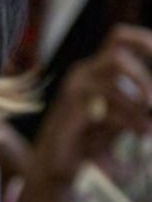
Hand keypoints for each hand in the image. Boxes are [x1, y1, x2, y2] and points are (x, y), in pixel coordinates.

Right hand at [17, 24, 151, 201]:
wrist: (58, 163)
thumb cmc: (92, 138)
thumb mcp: (125, 114)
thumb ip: (142, 103)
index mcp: (98, 69)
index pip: (120, 38)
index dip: (145, 40)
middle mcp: (84, 73)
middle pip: (117, 52)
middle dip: (143, 75)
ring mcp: (75, 89)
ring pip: (114, 80)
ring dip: (138, 105)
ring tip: (146, 128)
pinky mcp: (71, 108)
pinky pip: (106, 107)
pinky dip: (128, 121)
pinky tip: (138, 133)